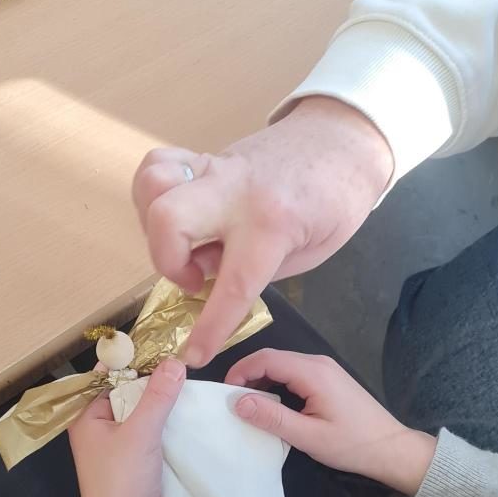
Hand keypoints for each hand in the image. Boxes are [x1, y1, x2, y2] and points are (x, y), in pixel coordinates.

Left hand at [70, 358, 185, 496]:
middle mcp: (98, 430)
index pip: (105, 378)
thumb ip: (158, 396)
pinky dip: (166, 425)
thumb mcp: (141, 432)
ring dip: (161, 404)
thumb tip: (175, 361)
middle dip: (151, 381)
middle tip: (181, 362)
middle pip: (126, 394)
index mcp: (85, 419)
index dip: (130, 361)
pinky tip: (188, 414)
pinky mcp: (135, 463)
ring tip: (189, 383)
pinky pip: (151, 434)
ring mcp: (117, 448)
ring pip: (141, 415)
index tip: (159, 345)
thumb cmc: (123, 481)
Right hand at [132, 97, 392, 367]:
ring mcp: (216, 168)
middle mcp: (236, 191)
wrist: (344, 140)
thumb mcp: (310, 253)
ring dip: (153, 225)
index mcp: (272, 223)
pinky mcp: (206, 156)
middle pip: (167, 219)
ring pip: (153, 184)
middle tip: (194, 278)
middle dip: (167, 261)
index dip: (210, 329)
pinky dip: (153, 194)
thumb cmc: (337, 201)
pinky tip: (175, 218)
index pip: (232, 285)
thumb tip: (210, 275)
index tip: (195, 355)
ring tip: (180, 245)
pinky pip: (159, 165)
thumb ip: (259, 269)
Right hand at [225, 350, 434, 496]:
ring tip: (247, 405)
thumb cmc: (351, 445)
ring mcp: (326, 368)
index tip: (224, 393)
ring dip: (262, 380)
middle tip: (231, 401)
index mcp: (313, 372)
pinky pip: (295, 372)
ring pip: (283, 365)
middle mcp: (318, 362)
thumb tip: (237, 402)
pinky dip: (277, 383)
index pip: (266, 358)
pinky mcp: (329, 378)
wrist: (391, 449)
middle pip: (273, 358)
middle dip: (248, 375)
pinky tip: (271, 404)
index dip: (240, 371)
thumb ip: (272, 417)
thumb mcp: (308, 436)